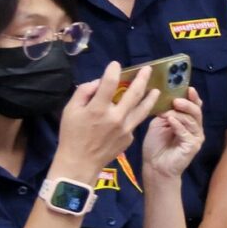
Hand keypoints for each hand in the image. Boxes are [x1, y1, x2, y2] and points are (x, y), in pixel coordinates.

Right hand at [51, 60, 155, 179]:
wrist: (80, 162)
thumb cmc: (72, 135)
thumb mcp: (70, 110)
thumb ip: (83, 93)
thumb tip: (98, 82)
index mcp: (98, 109)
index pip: (109, 83)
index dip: (113, 71)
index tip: (116, 64)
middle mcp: (115, 117)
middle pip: (134, 93)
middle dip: (142, 79)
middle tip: (148, 69)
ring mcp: (126, 128)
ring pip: (143, 109)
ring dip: (151, 97)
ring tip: (156, 89)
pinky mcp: (130, 137)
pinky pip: (134, 122)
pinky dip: (137, 114)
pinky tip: (139, 110)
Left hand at [140, 92, 205, 181]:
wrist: (155, 166)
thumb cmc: (156, 146)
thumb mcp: (158, 123)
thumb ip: (165, 112)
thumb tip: (166, 99)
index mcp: (187, 121)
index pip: (194, 106)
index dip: (192, 97)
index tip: (188, 88)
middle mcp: (195, 128)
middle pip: (196, 111)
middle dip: (187, 104)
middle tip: (176, 100)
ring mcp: (196, 137)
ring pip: (192, 120)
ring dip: (180, 113)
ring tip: (169, 110)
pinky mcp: (193, 146)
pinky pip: (187, 132)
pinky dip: (178, 125)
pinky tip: (170, 120)